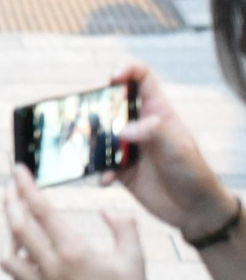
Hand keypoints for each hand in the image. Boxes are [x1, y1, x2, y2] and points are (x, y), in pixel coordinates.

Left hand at [1, 165, 153, 279]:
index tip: (17, 170)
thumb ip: (123, 226)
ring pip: (8, 250)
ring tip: (15, 215)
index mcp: (74, 251)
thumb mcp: (135, 259)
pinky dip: (11, 253)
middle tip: (11, 184)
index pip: (42, 210)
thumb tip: (107, 208)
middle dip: (10, 200)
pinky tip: (21, 246)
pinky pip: (13, 270)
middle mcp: (50, 265)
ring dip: (7, 229)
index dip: (26, 187)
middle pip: (17, 225)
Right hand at [102, 63, 236, 241]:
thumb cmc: (193, 172)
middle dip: (96, 109)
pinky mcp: (120, 170)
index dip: (126, 71)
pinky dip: (98, 172)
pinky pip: (100, 165)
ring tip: (88, 152)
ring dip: (92, 144)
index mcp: (157, 112)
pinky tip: (106, 180)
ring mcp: (128, 147)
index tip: (112, 77)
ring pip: (101, 136)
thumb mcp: (177, 148)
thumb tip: (122, 130)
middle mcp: (140, 126)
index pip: (141, 80)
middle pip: (112, 106)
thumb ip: (152, 133)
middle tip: (87, 119)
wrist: (193, 209)